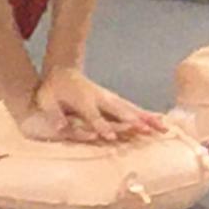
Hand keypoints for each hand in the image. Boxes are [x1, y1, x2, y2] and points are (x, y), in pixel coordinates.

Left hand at [19, 67, 163, 143]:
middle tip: (147, 129)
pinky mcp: (113, 98)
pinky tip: (157, 120)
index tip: (112, 137)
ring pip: (131, 108)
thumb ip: (54, 114)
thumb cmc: (52, 89)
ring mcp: (109, 97)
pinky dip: (146, 113)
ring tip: (162, 127)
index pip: (94, 115)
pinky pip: (132, 107)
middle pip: (120, 110)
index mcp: (84, 99)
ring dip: (147, 117)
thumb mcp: (46, 101)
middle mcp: (100, 97)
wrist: (62, 70)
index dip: (102, 126)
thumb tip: (60, 127)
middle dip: (134, 120)